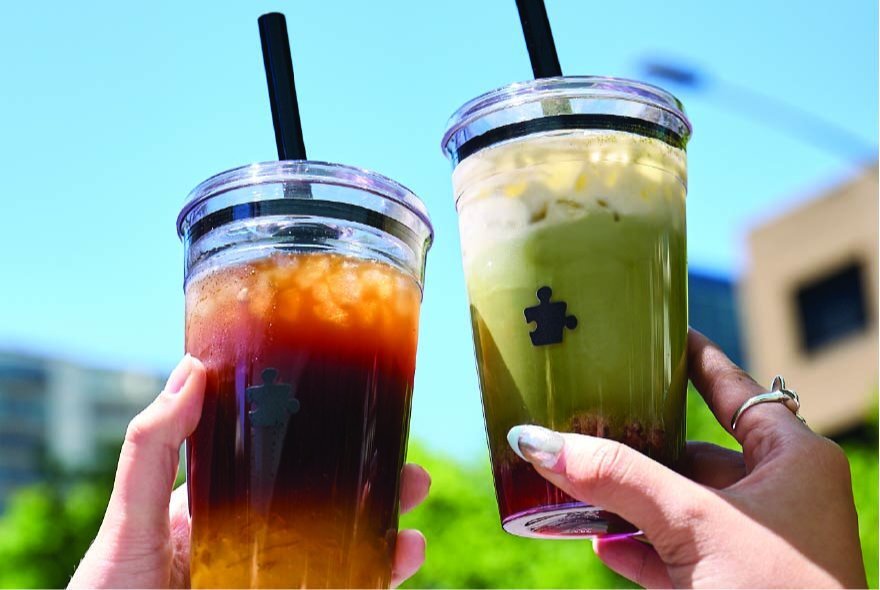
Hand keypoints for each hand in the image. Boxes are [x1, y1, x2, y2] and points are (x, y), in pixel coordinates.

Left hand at [69, 355, 430, 588]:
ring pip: (342, 555)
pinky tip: (394, 570)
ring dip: (385, 542)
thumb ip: (155, 448)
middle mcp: (253, 543)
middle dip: (376, 492)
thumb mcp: (131, 516)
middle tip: (414, 476)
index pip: (284, 463)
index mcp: (222, 507)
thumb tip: (193, 367)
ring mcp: (272, 579)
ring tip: (415, 536)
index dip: (329, 442)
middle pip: (328, 509)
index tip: (366, 419)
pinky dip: (373, 580)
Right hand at [507, 329, 866, 587]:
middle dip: (636, 445)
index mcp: (792, 460)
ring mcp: (751, 547)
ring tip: (575, 481)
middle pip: (692, 454)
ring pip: (676, 507)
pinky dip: (634, 547)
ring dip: (625, 501)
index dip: (693, 361)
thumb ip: (617, 476)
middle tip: (586, 420)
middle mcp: (776, 498)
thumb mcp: (693, 522)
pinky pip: (672, 554)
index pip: (735, 390)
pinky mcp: (729, 587)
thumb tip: (537, 441)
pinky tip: (598, 541)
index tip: (657, 335)